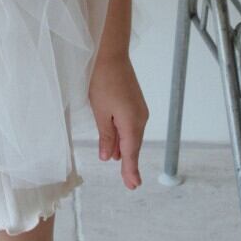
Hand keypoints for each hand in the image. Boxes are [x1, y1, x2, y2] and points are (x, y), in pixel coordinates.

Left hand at [87, 52, 147, 189]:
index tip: (133, 186)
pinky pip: (131, 125)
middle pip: (133, 146)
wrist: (110, 54)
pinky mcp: (135, 103)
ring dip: (125, 150)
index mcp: (132, 123)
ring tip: (124, 169)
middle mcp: (140, 118)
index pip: (131, 153)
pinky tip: (117, 145)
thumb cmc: (102, 81)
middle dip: (129, 164)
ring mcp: (139, 110)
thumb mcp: (100, 112)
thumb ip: (106, 136)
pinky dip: (125, 137)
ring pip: (132, 136)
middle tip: (130, 184)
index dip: (130, 170)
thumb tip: (108, 157)